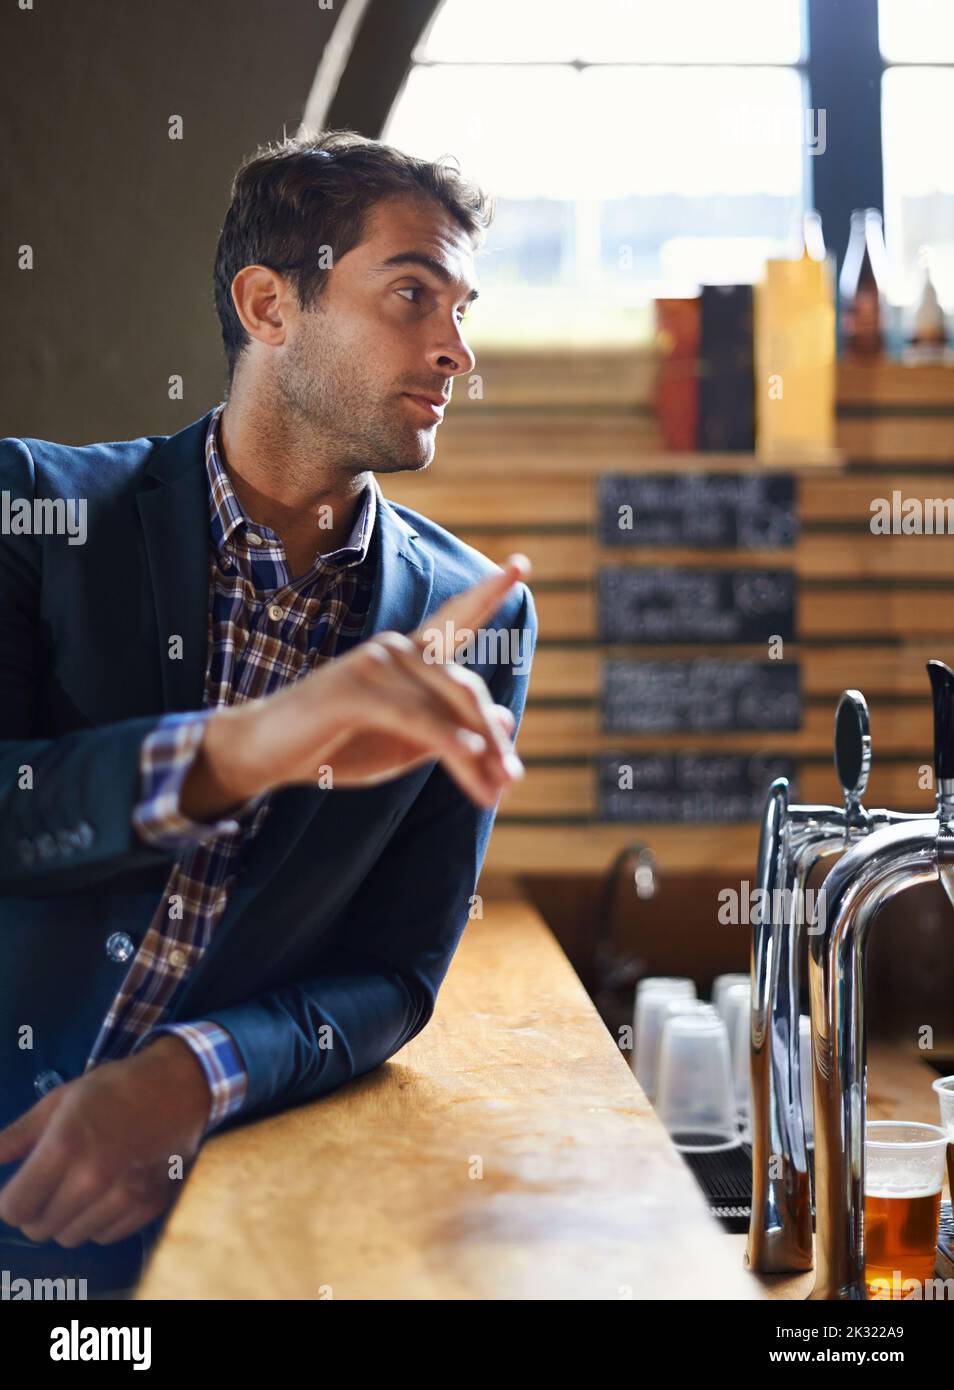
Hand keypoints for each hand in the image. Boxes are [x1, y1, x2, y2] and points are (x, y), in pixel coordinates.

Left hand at [0, 1035, 210, 1246]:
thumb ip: (15, 1137)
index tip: (19, 1187)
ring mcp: (124, 1196)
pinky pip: (105, 1236)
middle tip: (51, 1184)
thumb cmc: (115, 1087)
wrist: (181, 1086)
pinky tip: (106, 1192)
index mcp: (65, 1147)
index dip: (10, 1200)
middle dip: (37, 1210)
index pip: (15, 1208)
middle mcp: (93, 1178)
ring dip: (67, 1218)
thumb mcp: (59, 1100)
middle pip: (40, 1228)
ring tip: (80, 1187)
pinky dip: (98, 1221)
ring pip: (71, 1237)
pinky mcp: (149, 1206)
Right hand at [186, 553, 532, 815]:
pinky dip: (445, 739)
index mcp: (407, 658)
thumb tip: (507, 715)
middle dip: (492, 737)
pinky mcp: (353, 690)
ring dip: (476, 752)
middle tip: (512, 779)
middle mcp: (394, 651)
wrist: (264, 755)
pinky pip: (414, 717)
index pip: (456, 620)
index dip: (487, 591)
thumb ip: (452, 728)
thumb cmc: (333, 745)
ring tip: (497, 788)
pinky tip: (467, 756)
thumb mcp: (404, 743)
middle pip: (464, 686)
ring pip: (444, 707)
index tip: (520, 564)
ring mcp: (373, 665)